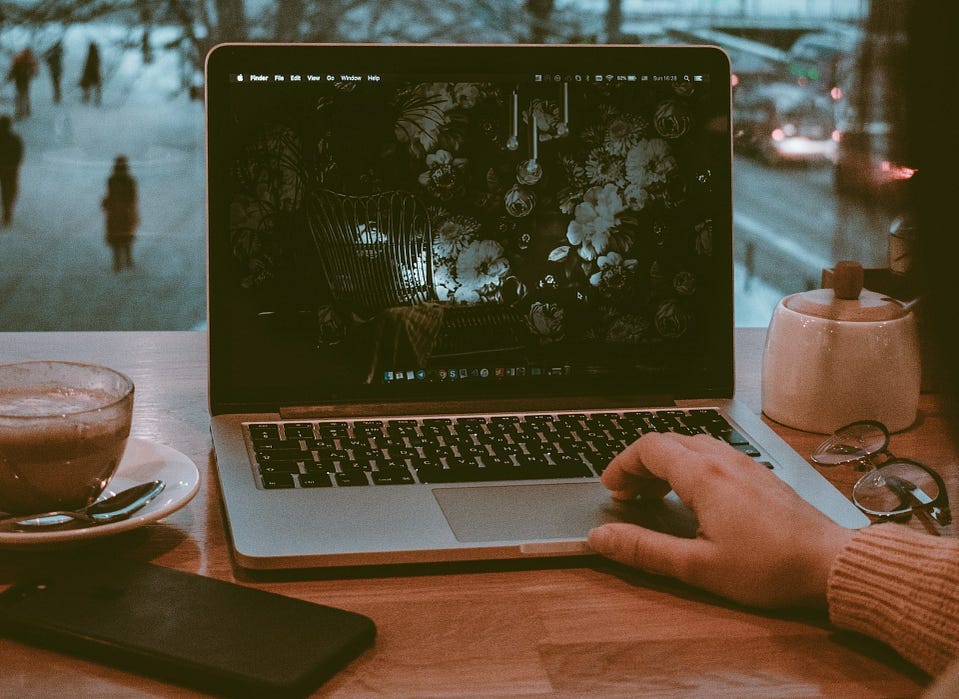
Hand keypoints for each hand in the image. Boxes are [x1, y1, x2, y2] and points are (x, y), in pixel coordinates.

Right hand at [588, 432, 854, 607]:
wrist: (832, 565)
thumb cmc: (768, 569)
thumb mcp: (698, 566)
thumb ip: (645, 550)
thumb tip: (601, 537)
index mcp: (703, 476)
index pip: (648, 448)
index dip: (621, 464)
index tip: (611, 488)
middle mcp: (723, 460)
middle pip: (668, 441)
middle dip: (640, 463)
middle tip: (628, 494)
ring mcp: (745, 464)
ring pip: (693, 444)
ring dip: (666, 462)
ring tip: (656, 493)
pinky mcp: (761, 475)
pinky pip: (715, 454)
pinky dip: (691, 465)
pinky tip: (696, 496)